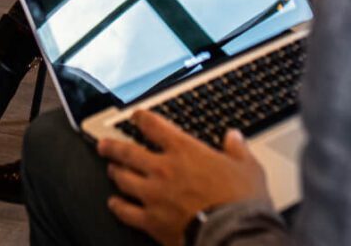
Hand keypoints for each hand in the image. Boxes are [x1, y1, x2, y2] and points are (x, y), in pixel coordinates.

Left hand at [97, 111, 269, 244]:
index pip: (153, 126)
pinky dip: (118, 206)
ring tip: (111, 169)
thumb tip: (235, 137)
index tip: (136, 116)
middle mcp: (163, 169)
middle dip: (113, 145)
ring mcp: (154, 195)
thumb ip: (237, 150)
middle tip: (104, 143)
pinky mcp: (152, 221)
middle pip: (128, 151)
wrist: (235, 235)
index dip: (141, 118)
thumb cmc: (241, 202)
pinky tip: (114, 204)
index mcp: (184, 150)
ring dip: (115, 172)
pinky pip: (127, 212)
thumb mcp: (247, 168)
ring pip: (123, 179)